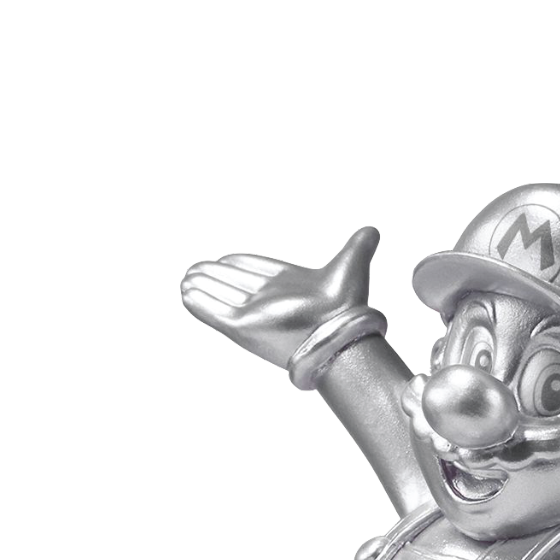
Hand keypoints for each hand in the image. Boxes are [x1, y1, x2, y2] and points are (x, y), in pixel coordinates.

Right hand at [180, 227, 378, 371]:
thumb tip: (373, 229)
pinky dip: (200, 301)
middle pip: (235, 283)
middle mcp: (269, 300)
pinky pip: (214, 311)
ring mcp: (254, 314)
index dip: (240, 265)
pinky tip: (186, 292)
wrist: (337, 330)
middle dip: (216, 276)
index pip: (257, 271)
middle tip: (196, 269)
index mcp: (288, 285)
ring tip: (186, 280)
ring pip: (222, 296)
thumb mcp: (350, 267)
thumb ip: (358, 248)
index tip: (225, 260)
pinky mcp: (243, 327)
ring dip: (204, 287)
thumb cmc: (345, 304)